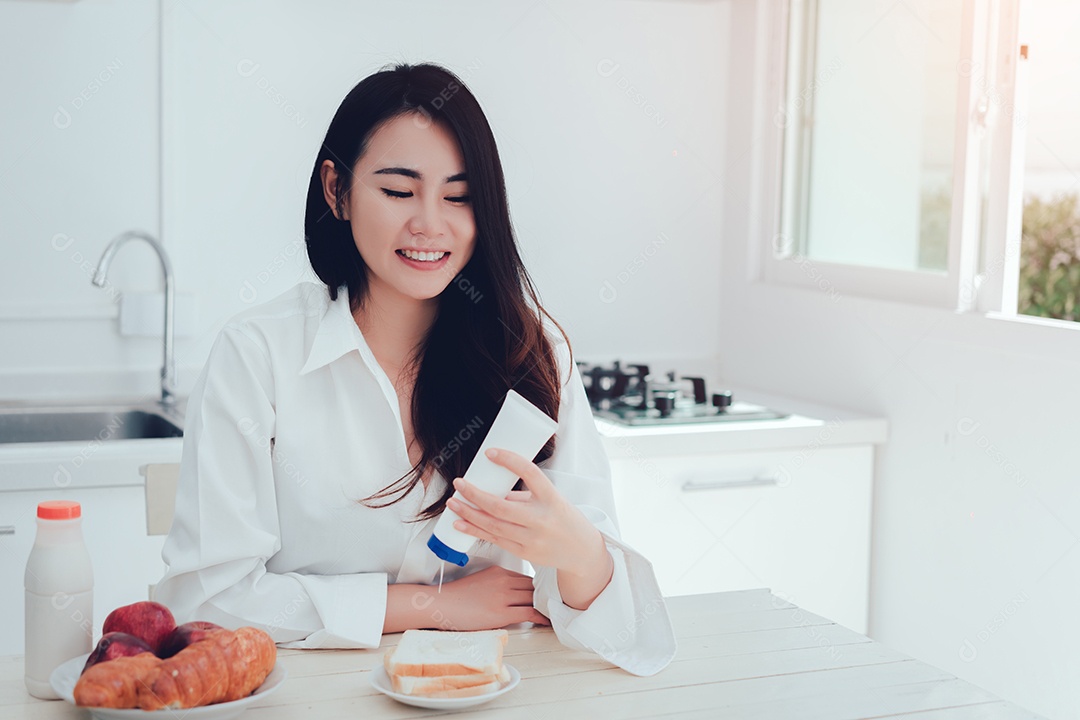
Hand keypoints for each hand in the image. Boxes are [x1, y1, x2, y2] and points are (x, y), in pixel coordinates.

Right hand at [391, 566, 548, 632]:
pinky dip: (541, 617)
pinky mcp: (502, 613)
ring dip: (545, 606)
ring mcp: (503, 596)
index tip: (546, 593)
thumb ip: (497, 581)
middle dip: (544, 595)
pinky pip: (529, 613)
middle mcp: (504, 581)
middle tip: (555, 602)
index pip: (526, 577)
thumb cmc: (457, 596)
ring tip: (554, 613)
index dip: (538, 586)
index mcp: (499, 571)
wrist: (441, 604)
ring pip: (533, 598)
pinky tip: (547, 621)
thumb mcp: (480, 579)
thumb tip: (511, 591)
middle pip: (533, 586)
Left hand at [447, 448, 613, 608]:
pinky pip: (495, 540)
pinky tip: (460, 524)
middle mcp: (542, 518)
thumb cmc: (563, 519)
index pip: (530, 473)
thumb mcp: (550, 500)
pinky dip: (475, 531)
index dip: (509, 461)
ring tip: (453, 503)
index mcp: (551, 498)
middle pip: (501, 506)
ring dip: (469, 513)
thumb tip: (491, 488)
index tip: (490, 452)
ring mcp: (532, 538)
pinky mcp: (524, 553)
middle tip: (459, 483)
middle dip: (475, 494)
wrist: (581, 551)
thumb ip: (523, 496)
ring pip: (493, 525)